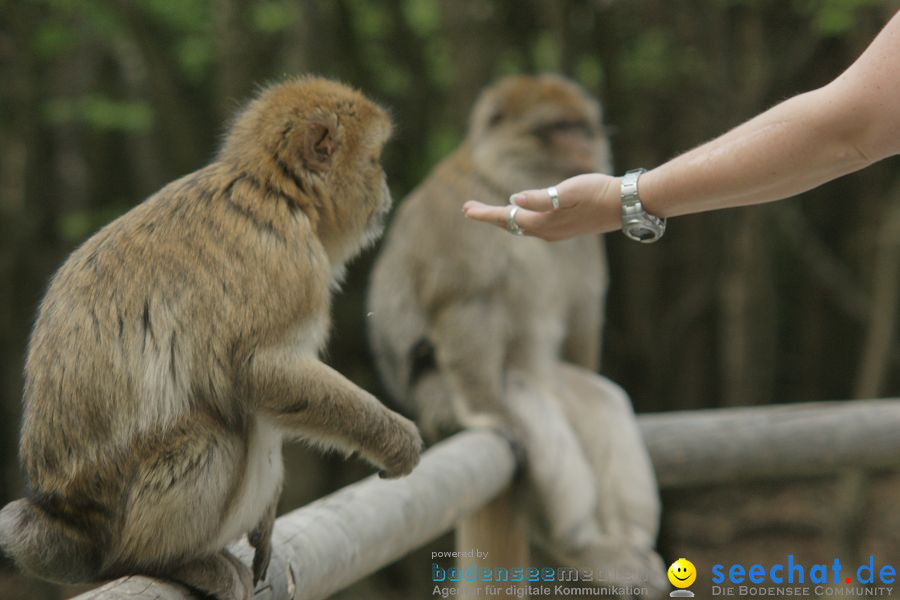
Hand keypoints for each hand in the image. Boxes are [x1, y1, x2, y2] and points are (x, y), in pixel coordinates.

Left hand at [462, 173, 621, 240]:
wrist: (626, 204)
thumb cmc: (598, 192)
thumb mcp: (569, 191)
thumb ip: (541, 197)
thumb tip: (514, 199)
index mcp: (543, 223)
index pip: (507, 218)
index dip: (485, 213)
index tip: (466, 210)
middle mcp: (547, 232)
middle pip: (510, 224)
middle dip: (490, 216)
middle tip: (468, 208)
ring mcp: (556, 232)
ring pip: (521, 226)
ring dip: (503, 217)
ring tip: (486, 210)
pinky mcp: (565, 228)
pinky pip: (533, 226)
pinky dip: (519, 219)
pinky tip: (518, 212)